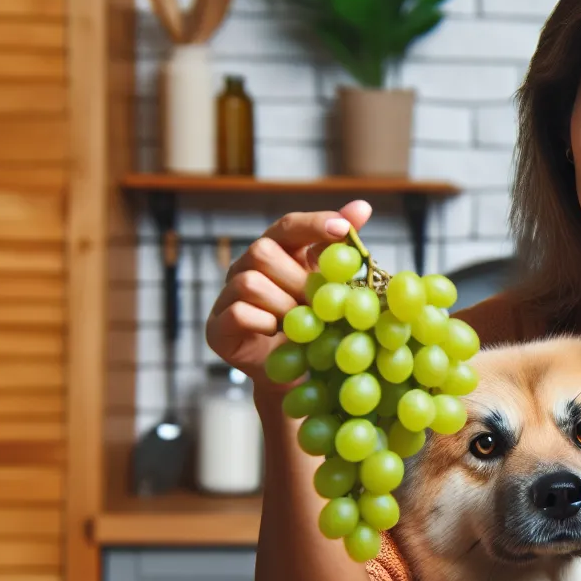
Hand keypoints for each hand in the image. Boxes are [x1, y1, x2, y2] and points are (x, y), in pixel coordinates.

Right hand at [205, 200, 372, 400]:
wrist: (298, 373)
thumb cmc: (316, 324)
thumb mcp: (334, 287)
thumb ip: (342, 250)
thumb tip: (362, 206)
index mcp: (277, 252)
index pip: (289, 225)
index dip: (314, 224)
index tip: (343, 229)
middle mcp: (247, 267)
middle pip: (262, 250)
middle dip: (298, 279)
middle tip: (320, 303)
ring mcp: (228, 295)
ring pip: (250, 282)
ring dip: (285, 306)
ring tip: (302, 325)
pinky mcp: (217, 326)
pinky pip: (238, 312)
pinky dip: (264, 323)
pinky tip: (278, 333)